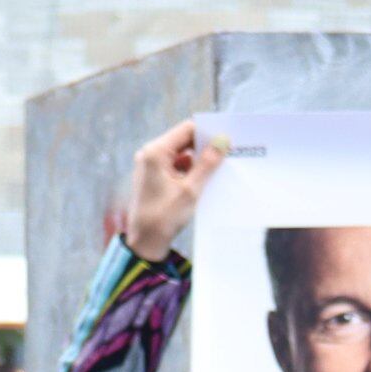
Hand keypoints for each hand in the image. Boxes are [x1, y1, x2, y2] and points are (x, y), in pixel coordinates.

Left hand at [122, 119, 219, 261]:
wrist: (144, 242)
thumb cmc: (163, 217)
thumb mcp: (190, 189)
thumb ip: (207, 163)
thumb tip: (222, 140)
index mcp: (155, 152)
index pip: (186, 130)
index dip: (207, 133)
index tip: (226, 141)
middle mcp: (150, 154)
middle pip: (183, 140)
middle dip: (204, 147)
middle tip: (226, 155)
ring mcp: (151, 165)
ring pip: (181, 154)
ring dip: (198, 161)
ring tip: (217, 171)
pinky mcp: (154, 176)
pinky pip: (176, 166)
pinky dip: (190, 171)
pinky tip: (204, 181)